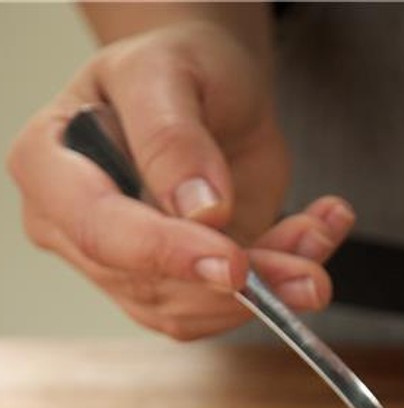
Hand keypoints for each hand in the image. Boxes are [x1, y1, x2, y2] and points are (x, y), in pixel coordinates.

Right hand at [6, 21, 354, 339]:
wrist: (213, 91)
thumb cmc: (177, 69)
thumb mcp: (170, 74)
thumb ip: (173, 136)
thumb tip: (199, 210)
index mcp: (50, 164)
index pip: (100, 230)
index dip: (166, 253)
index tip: (233, 262)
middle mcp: (75, 228)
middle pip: (155, 283)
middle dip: (243, 277)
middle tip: (310, 251)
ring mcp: (126, 266)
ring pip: (201, 308)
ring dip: (274, 281)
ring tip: (320, 228)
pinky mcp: (177, 289)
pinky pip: (230, 307)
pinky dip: (284, 282)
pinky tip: (316, 234)